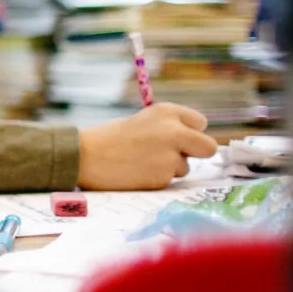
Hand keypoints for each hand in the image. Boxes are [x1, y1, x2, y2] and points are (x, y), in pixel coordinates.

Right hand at [77, 103, 218, 190]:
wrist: (84, 156)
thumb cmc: (109, 138)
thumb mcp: (143, 121)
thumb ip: (169, 128)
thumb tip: (192, 144)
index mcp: (167, 111)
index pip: (200, 123)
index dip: (189, 132)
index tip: (176, 137)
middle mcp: (174, 131)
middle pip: (208, 147)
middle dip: (196, 153)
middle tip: (176, 155)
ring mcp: (170, 155)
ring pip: (185, 167)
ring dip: (168, 167)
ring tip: (141, 162)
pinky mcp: (163, 176)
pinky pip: (168, 180)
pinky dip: (155, 178)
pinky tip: (136, 172)